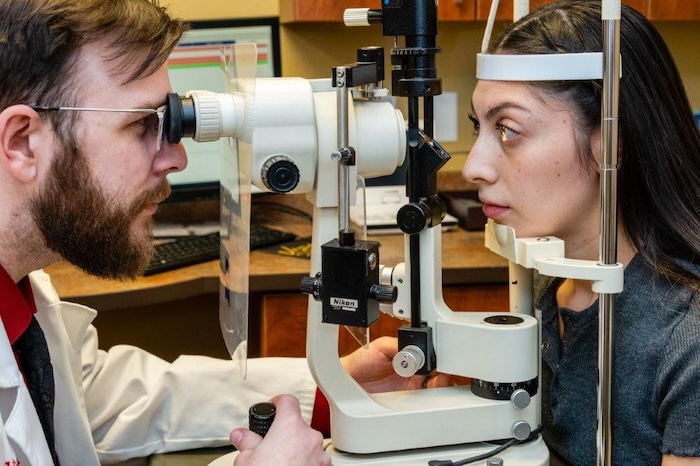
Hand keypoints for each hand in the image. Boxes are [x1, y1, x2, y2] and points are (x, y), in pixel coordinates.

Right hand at [230, 394, 330, 465]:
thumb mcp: (246, 459)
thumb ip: (246, 441)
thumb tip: (241, 435)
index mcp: (290, 426)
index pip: (288, 401)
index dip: (278, 402)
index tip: (274, 406)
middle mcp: (309, 437)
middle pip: (297, 426)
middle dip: (285, 434)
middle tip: (270, 446)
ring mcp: (320, 455)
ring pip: (307, 445)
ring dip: (296, 451)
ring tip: (280, 463)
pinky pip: (314, 460)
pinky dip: (305, 463)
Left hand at [340, 336, 455, 392]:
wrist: (347, 381)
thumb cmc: (361, 361)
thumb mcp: (381, 346)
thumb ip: (399, 345)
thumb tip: (415, 349)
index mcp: (409, 355)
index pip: (431, 355)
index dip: (439, 355)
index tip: (443, 356)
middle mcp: (414, 371)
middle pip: (439, 371)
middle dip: (445, 369)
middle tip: (444, 368)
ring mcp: (413, 387)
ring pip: (437, 386)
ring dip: (442, 382)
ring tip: (441, 377)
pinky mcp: (410, 401)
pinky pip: (427, 400)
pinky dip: (434, 396)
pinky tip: (432, 389)